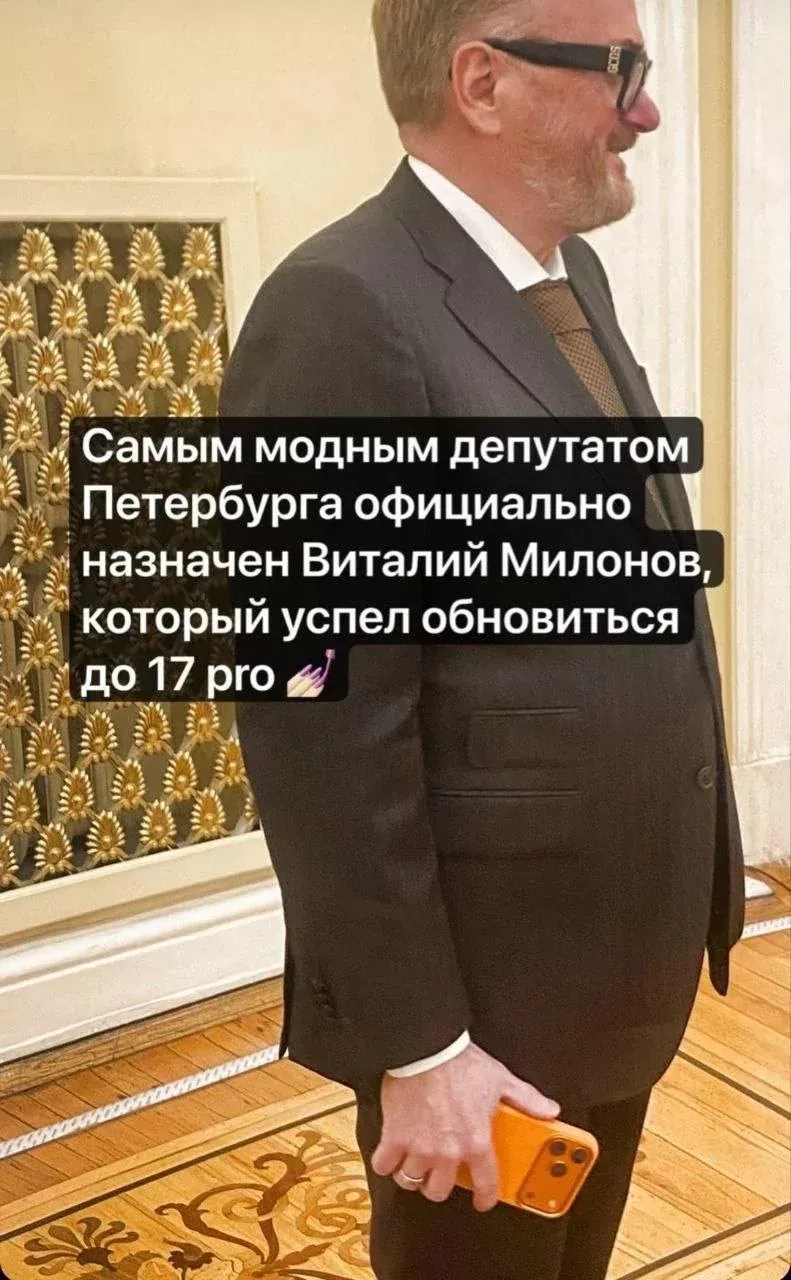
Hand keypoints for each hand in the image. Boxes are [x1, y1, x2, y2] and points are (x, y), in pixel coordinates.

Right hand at [371, 1041, 559, 1211]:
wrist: (426, 1047)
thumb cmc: (461, 1062)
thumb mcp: (501, 1080)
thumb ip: (527, 1099)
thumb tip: (549, 1109)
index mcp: (476, 1142)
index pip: (486, 1185)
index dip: (485, 1197)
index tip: (482, 1199)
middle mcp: (448, 1152)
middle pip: (440, 1190)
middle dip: (441, 1185)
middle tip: (442, 1173)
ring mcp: (419, 1148)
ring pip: (412, 1181)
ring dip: (415, 1175)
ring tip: (418, 1163)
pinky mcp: (395, 1137)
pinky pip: (385, 1166)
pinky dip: (387, 1163)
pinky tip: (393, 1155)